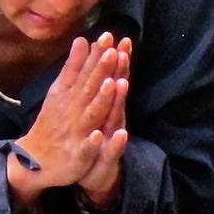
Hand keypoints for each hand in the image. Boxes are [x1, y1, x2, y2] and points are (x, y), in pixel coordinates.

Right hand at [7, 32, 127, 207]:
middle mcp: (72, 111)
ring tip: (110, 84)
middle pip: (89, 89)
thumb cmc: (52, 123)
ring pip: (90, 115)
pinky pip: (84, 150)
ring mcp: (74, 134)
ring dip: (100, 100)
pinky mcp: (75, 157)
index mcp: (69, 95)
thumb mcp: (59, 91)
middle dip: (101, 71)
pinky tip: (97, 136)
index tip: (108, 36)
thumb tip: (83, 39)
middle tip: (113, 50)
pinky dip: (90, 143)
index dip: (97, 55)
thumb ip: (73, 67)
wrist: (33, 162)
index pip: (86, 72)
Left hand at [77, 37, 129, 209]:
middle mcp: (112, 120)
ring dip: (118, 103)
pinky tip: (119, 135)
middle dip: (120, 73)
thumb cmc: (91, 137)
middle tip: (122, 52)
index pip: (113, 79)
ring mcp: (111, 140)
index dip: (117, 60)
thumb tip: (95, 53)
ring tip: (121, 84)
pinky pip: (112, 152)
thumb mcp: (91, 108)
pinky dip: (115, 144)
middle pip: (117, 95)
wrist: (93, 175)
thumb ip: (93, 82)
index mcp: (106, 106)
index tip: (120, 38)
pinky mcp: (107, 160)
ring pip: (116, 119)